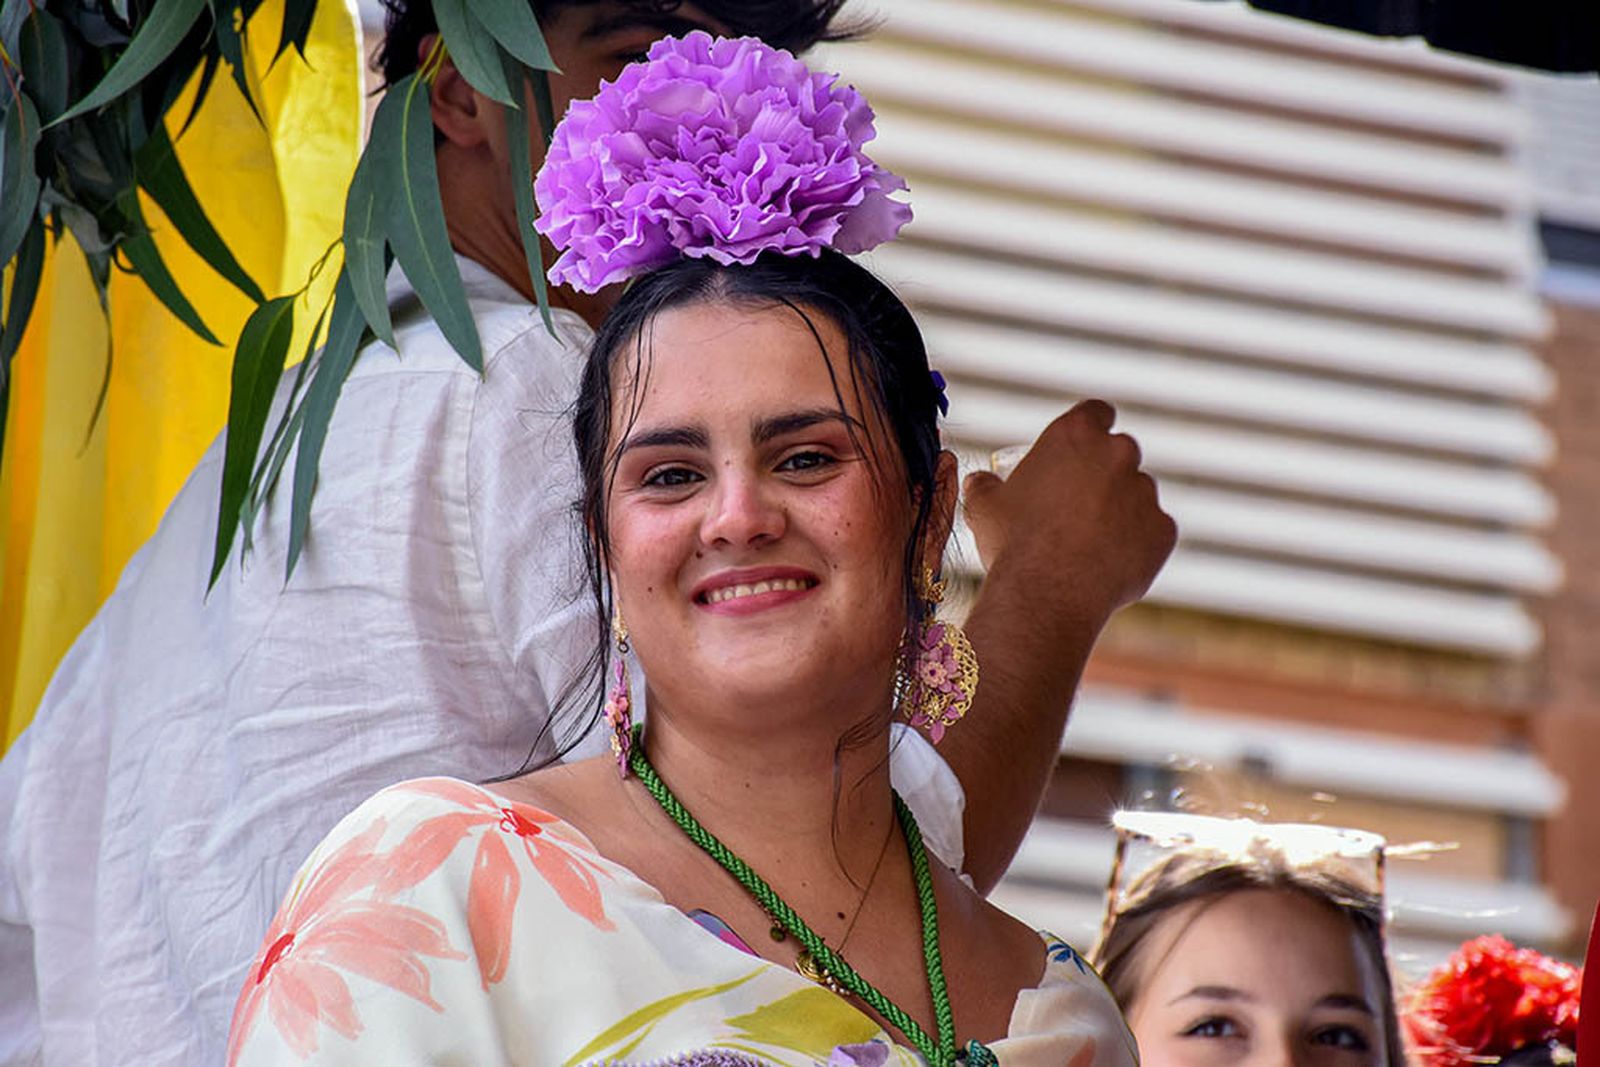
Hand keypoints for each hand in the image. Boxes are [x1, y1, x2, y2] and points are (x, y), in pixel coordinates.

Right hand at [962, 399, 1176, 632]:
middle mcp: (1118, 454)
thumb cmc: (1013, 544)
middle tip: (1078, 505)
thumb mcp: (983, 506)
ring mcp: (1146, 492)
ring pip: (1137, 494)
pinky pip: (1152, 532)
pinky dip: (1137, 544)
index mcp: (1075, 434)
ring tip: (1089, 544)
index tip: (1079, 452)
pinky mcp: (1164, 531)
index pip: (1096, 412)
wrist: (1046, 596)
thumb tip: (981, 481)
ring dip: (1121, 510)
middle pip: (1119, 453)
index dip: (1089, 430)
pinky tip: (1107, 564)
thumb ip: (984, 484)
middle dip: (1104, 473)